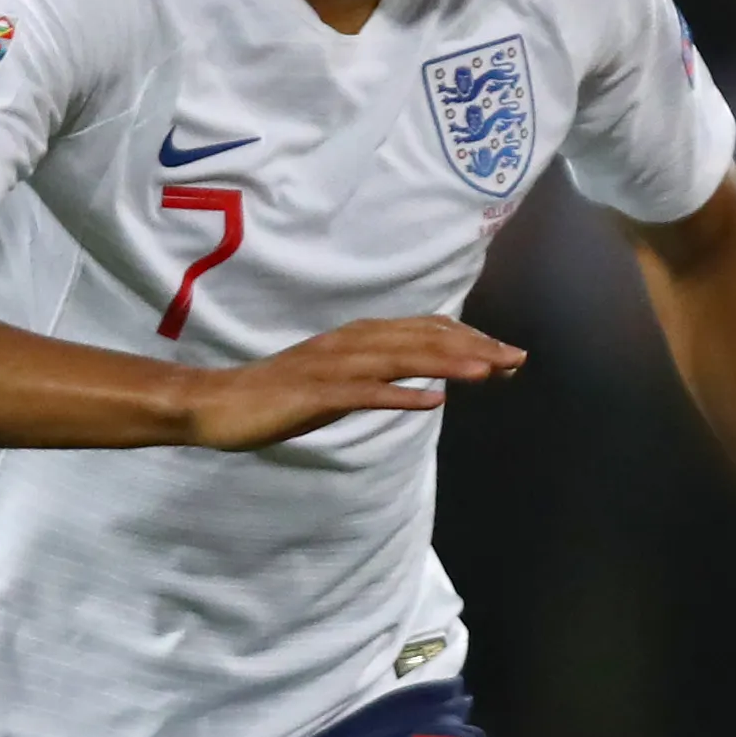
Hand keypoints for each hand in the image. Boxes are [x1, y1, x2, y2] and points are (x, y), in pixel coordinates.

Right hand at [186, 317, 523, 449]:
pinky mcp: (316, 394)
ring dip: (446, 364)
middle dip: (473, 347)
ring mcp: (333, 368)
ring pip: (400, 359)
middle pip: (422, 339)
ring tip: (489, 370)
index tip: (506, 354)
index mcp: (358, 339)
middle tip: (517, 358)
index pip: (424, 331)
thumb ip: (379, 376)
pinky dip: (399, 397)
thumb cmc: (280, 396)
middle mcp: (350, 344)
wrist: (219, 404)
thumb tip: (426, 385)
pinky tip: (431, 403)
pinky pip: (364, 394)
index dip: (468, 339)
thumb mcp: (340, 382)